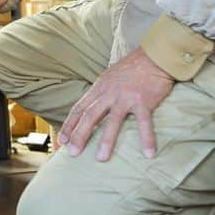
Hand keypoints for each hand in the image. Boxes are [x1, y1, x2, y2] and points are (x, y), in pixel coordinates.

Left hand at [59, 47, 173, 160]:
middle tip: (72, 152)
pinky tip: (148, 154)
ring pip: (113, 121)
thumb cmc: (131, 69)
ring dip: (106, 140)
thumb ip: (101, 93)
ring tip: (101, 158)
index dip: (69, 125)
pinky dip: (146, 138)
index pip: (79, 108)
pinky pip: (144, 123)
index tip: (61, 140)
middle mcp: (108, 93)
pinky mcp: (143, 100)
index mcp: (99, 88)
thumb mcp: (109, 78)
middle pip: (90, 115)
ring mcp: (125, 97)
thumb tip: (91, 108)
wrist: (153, 56)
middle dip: (79, 134)